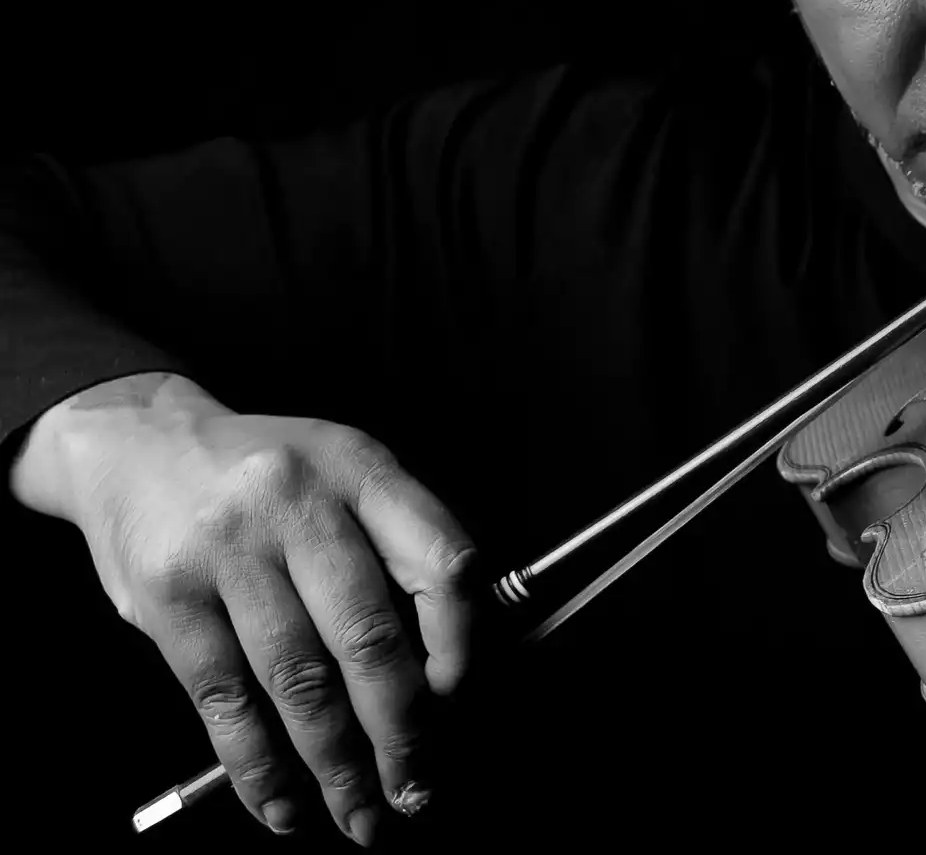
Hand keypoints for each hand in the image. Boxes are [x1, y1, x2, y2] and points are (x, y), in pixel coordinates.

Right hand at [10, 372, 476, 845]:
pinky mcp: (167, 596)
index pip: (440, 563)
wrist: (135, 440)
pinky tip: (284, 806)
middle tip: (418, 794)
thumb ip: (398, 549)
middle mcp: (298, 502)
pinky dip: (258, 766)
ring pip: (299, 681)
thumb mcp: (346, 474)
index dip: (460, 646)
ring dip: (335, 767)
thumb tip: (449, 674)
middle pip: (368, 637)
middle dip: (402, 734)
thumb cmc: (269, 477)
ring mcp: (228, 549)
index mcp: (363, 469)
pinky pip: (224, 699)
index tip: (460, 703)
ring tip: (361, 816)